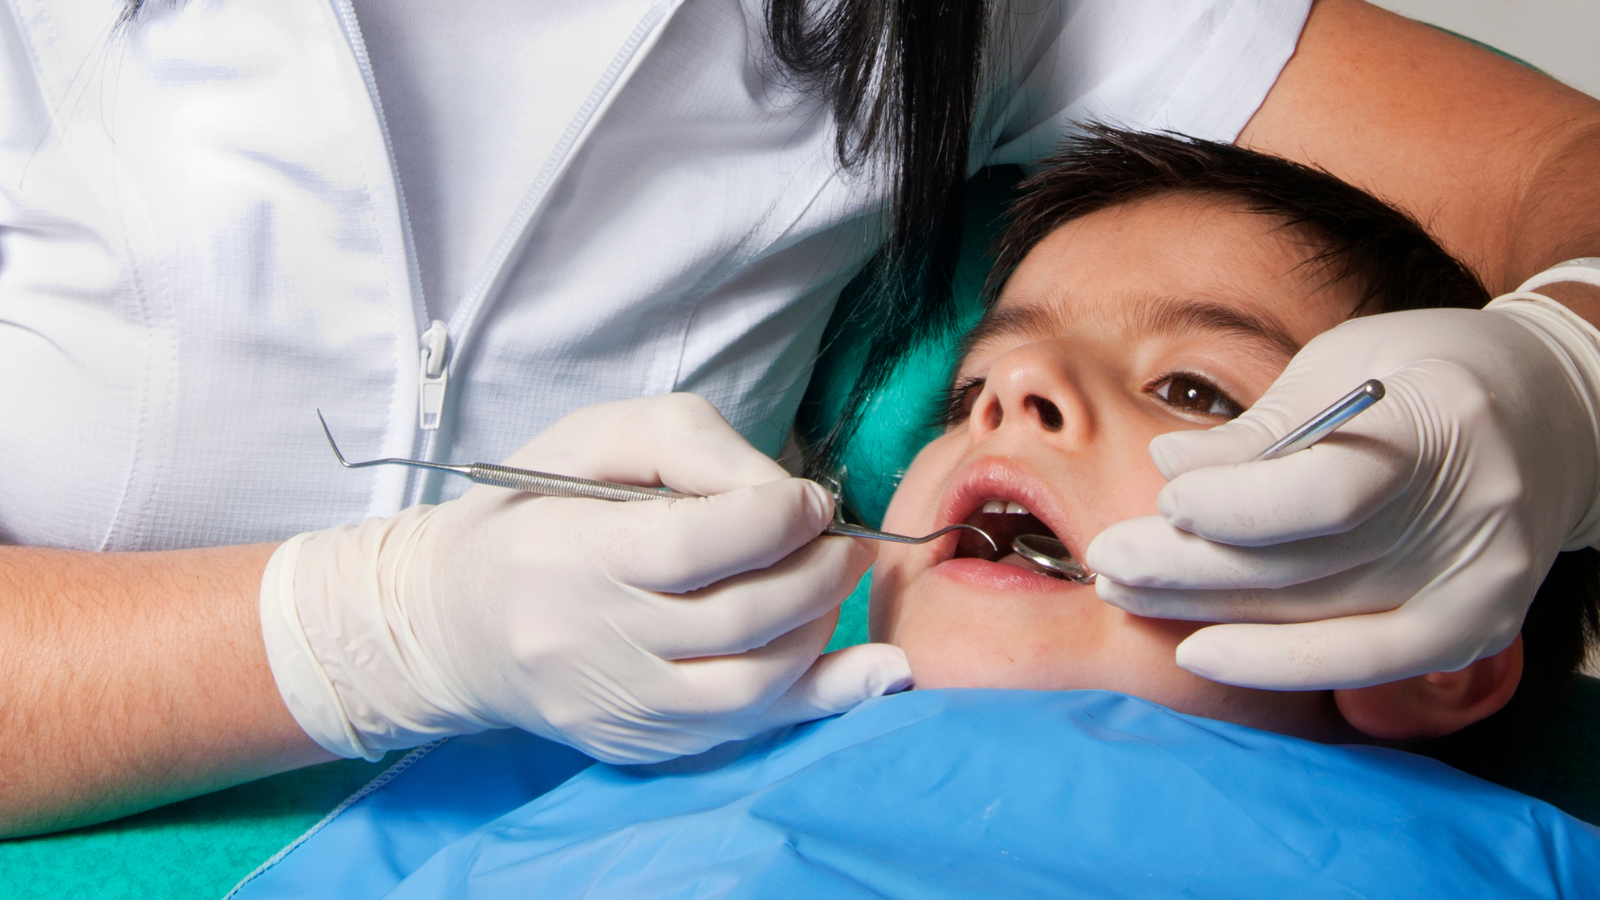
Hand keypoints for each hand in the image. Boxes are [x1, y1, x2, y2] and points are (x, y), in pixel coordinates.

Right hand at [260, 394, 906, 762]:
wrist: (453, 621)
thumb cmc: (534, 509)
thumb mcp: (597, 439)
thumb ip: (692, 447)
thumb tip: (787, 496)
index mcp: (570, 553)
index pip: (695, 546)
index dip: (776, 520)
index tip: (813, 500)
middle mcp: (591, 642)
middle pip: (738, 619)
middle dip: (818, 574)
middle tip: (844, 543)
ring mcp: (617, 707)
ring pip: (751, 685)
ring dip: (820, 631)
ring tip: (830, 585)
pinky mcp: (636, 745)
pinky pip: (744, 732)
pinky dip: (819, 699)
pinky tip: (873, 672)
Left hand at [1085, 300, 1599, 689]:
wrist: (1555, 417)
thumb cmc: (1428, 373)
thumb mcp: (1348, 362)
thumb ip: (1263, 427)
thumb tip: (1168, 468)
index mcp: (1444, 423)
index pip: (1326, 491)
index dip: (1234, 506)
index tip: (1164, 499)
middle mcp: (1471, 517)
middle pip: (1304, 562)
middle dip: (1186, 563)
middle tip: (1104, 557)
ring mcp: (1479, 583)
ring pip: (1313, 614)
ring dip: (1204, 609)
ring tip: (1123, 590)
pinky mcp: (1471, 627)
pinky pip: (1359, 662)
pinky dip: (1275, 662)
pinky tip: (1199, 651)